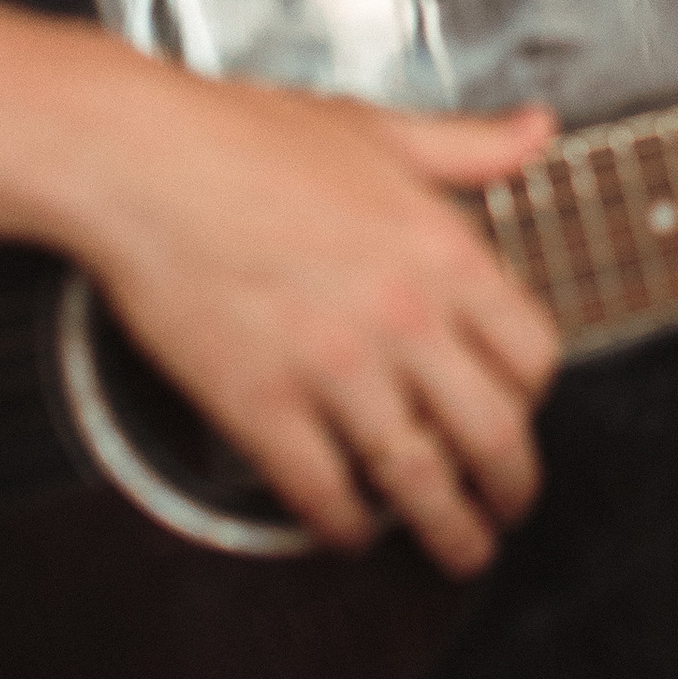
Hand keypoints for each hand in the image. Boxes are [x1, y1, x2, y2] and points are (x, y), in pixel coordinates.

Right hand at [77, 75, 564, 576]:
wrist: (141, 158)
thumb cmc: (246, 136)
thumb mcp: (380, 128)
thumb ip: (469, 145)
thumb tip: (536, 130)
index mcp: (441, 250)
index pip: (532, 353)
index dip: (535, 397)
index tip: (521, 412)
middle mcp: (403, 316)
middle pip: (494, 433)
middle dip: (511, 489)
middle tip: (506, 510)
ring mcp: (333, 365)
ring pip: (419, 479)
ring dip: (448, 532)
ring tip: (457, 551)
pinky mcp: (260, 403)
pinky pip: (322, 491)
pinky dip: (344, 527)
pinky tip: (348, 531)